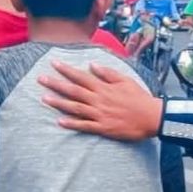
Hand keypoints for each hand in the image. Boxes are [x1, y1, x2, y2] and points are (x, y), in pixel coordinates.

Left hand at [39, 62, 162, 139]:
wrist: (152, 117)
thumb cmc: (139, 98)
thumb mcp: (125, 80)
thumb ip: (108, 73)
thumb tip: (92, 65)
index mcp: (104, 87)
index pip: (81, 77)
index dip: (66, 70)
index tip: (54, 63)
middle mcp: (99, 100)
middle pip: (74, 91)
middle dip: (56, 84)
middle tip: (41, 79)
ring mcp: (100, 114)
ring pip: (75, 108)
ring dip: (59, 103)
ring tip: (44, 99)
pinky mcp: (103, 128)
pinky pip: (84, 125)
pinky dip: (72, 123)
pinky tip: (60, 121)